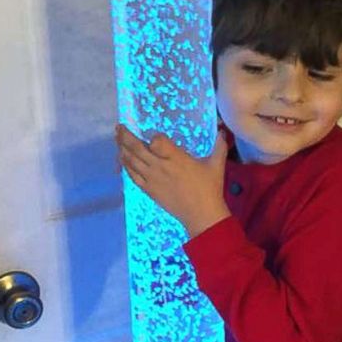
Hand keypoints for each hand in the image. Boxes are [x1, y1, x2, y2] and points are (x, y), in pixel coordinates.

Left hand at [115, 124, 230, 237]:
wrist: (201, 214)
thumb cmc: (210, 188)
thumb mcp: (217, 164)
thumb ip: (220, 145)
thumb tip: (224, 131)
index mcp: (176, 158)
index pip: (157, 141)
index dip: (154, 136)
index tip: (155, 135)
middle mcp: (160, 167)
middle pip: (137, 148)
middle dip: (126, 136)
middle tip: (120, 127)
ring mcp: (152, 179)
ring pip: (131, 161)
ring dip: (122, 148)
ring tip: (117, 139)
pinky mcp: (148, 190)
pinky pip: (131, 175)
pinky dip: (125, 165)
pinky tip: (122, 159)